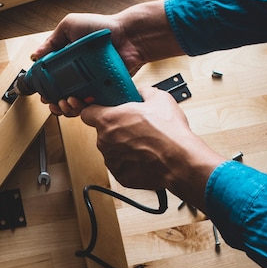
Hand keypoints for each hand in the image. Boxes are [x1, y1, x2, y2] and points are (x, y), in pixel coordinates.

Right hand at [33, 0, 184, 116]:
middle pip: (62, 99)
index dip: (46, 92)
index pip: (53, 83)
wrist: (127, 36)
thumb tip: (35, 55)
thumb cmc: (101, 28)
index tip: (44, 95)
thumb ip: (52, 40)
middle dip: (55, 105)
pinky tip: (80, 103)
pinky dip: (84, 109)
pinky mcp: (104, 93)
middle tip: (54, 102)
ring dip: (67, 109)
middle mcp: (79, 77)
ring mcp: (91, 86)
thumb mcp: (70, 26)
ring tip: (67, 102)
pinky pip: (93, 107)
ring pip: (76, 107)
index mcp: (68, 64)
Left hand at [80, 87, 225, 210]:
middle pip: (103, 131)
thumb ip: (142, 92)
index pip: (86, 112)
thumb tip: (141, 93)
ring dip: (123, 145)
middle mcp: (104, 140)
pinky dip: (130, 161)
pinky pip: (121, 164)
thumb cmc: (168, 133)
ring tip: (145, 142)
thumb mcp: (159, 98)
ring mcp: (111, 159)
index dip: (94, 110)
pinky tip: (145, 155)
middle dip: (117, 128)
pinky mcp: (119, 174)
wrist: (179, 162)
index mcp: (108, 119)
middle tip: (135, 126)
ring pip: (112, 149)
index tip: (100, 110)